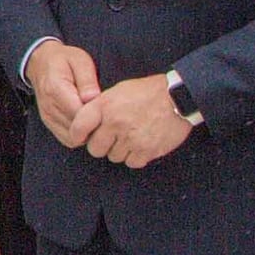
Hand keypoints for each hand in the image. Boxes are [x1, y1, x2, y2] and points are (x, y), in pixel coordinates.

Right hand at [23, 41, 103, 149]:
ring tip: (95, 116)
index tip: (107, 107)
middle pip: (77, 128)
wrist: (41, 63)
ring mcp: (48, 117)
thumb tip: (93, 99)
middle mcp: (49, 106)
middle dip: (93, 124)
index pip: (79, 113)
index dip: (97, 114)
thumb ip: (87, 80)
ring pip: (73, 137)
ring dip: (87, 131)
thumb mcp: (80, 60)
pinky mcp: (50, 124)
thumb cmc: (63, 60)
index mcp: (55, 89)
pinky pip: (68, 139)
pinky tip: (87, 121)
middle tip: (104, 113)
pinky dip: (80, 134)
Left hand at [80, 74, 195, 168]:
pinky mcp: (146, 151)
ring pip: (114, 157)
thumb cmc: (147, 92)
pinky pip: (131, 163)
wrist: (177, 97)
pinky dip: (136, 156)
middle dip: (102, 145)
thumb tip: (84, 126)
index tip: (80, 139)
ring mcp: (131, 138)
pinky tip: (142, 143)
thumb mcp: (118, 91)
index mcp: (105, 106)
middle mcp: (115, 123)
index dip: (77, 136)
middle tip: (114, 137)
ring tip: (133, 136)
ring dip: (121, 150)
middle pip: (95, 149)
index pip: (79, 127)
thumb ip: (100, 107)